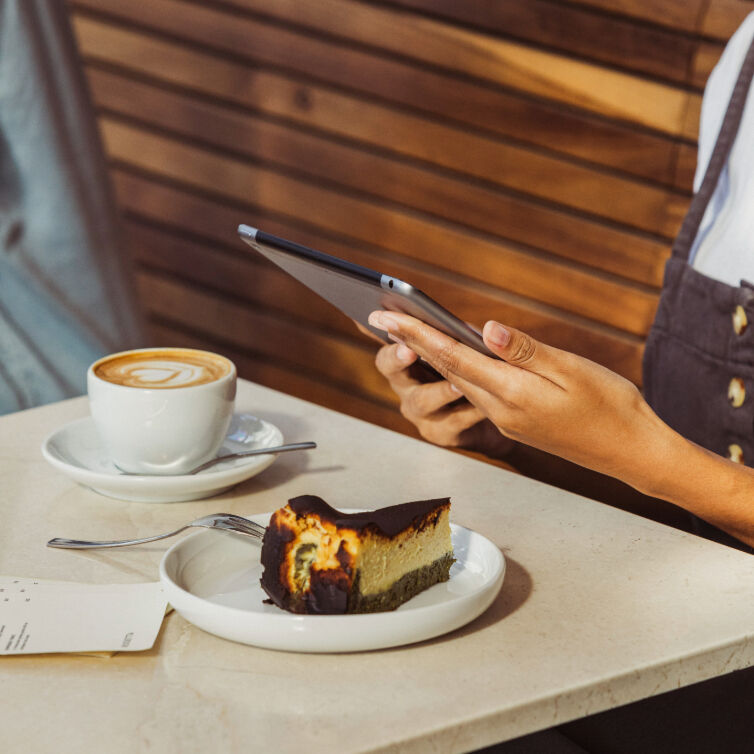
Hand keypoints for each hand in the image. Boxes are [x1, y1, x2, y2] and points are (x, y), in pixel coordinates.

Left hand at [367, 311, 671, 486]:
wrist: (631, 451)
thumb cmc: (610, 406)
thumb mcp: (571, 370)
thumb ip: (525, 351)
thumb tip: (484, 329)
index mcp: (511, 394)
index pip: (452, 358)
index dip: (417, 334)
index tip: (387, 317)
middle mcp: (499, 409)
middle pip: (446, 369)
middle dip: (410, 342)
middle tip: (380, 318)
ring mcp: (506, 418)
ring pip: (458, 381)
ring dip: (428, 356)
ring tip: (403, 331)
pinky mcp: (514, 421)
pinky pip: (476, 391)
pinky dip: (455, 370)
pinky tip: (449, 355)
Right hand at [374, 340, 514, 457]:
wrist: (495, 416)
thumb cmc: (474, 372)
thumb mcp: (465, 348)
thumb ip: (458, 335)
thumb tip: (461, 326)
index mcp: (407, 357)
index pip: (386, 338)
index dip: (376, 329)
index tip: (375, 317)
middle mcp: (405, 383)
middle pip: (389, 368)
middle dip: (397, 358)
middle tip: (408, 350)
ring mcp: (419, 410)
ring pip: (421, 399)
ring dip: (439, 391)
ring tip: (458, 385)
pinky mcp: (439, 432)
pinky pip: (452, 421)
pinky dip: (468, 412)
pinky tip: (483, 406)